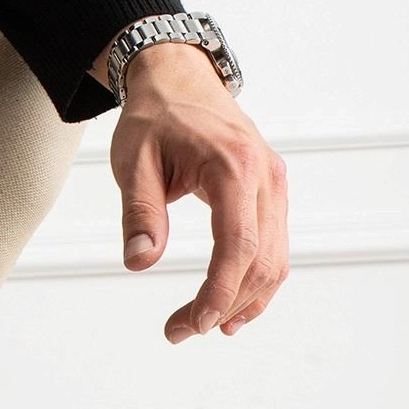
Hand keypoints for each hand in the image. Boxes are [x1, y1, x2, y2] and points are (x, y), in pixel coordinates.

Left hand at [106, 42, 288, 341]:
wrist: (179, 78)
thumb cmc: (156, 116)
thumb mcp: (133, 161)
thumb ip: (139, 212)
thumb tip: (140, 262)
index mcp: (233, 166)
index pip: (238, 245)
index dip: (219, 292)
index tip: (195, 324)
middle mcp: (265, 176)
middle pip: (262, 260)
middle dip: (224, 304)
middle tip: (181, 331)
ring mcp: (274, 185)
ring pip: (275, 260)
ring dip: (244, 300)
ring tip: (203, 326)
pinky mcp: (271, 193)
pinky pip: (274, 246)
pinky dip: (257, 281)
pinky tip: (232, 308)